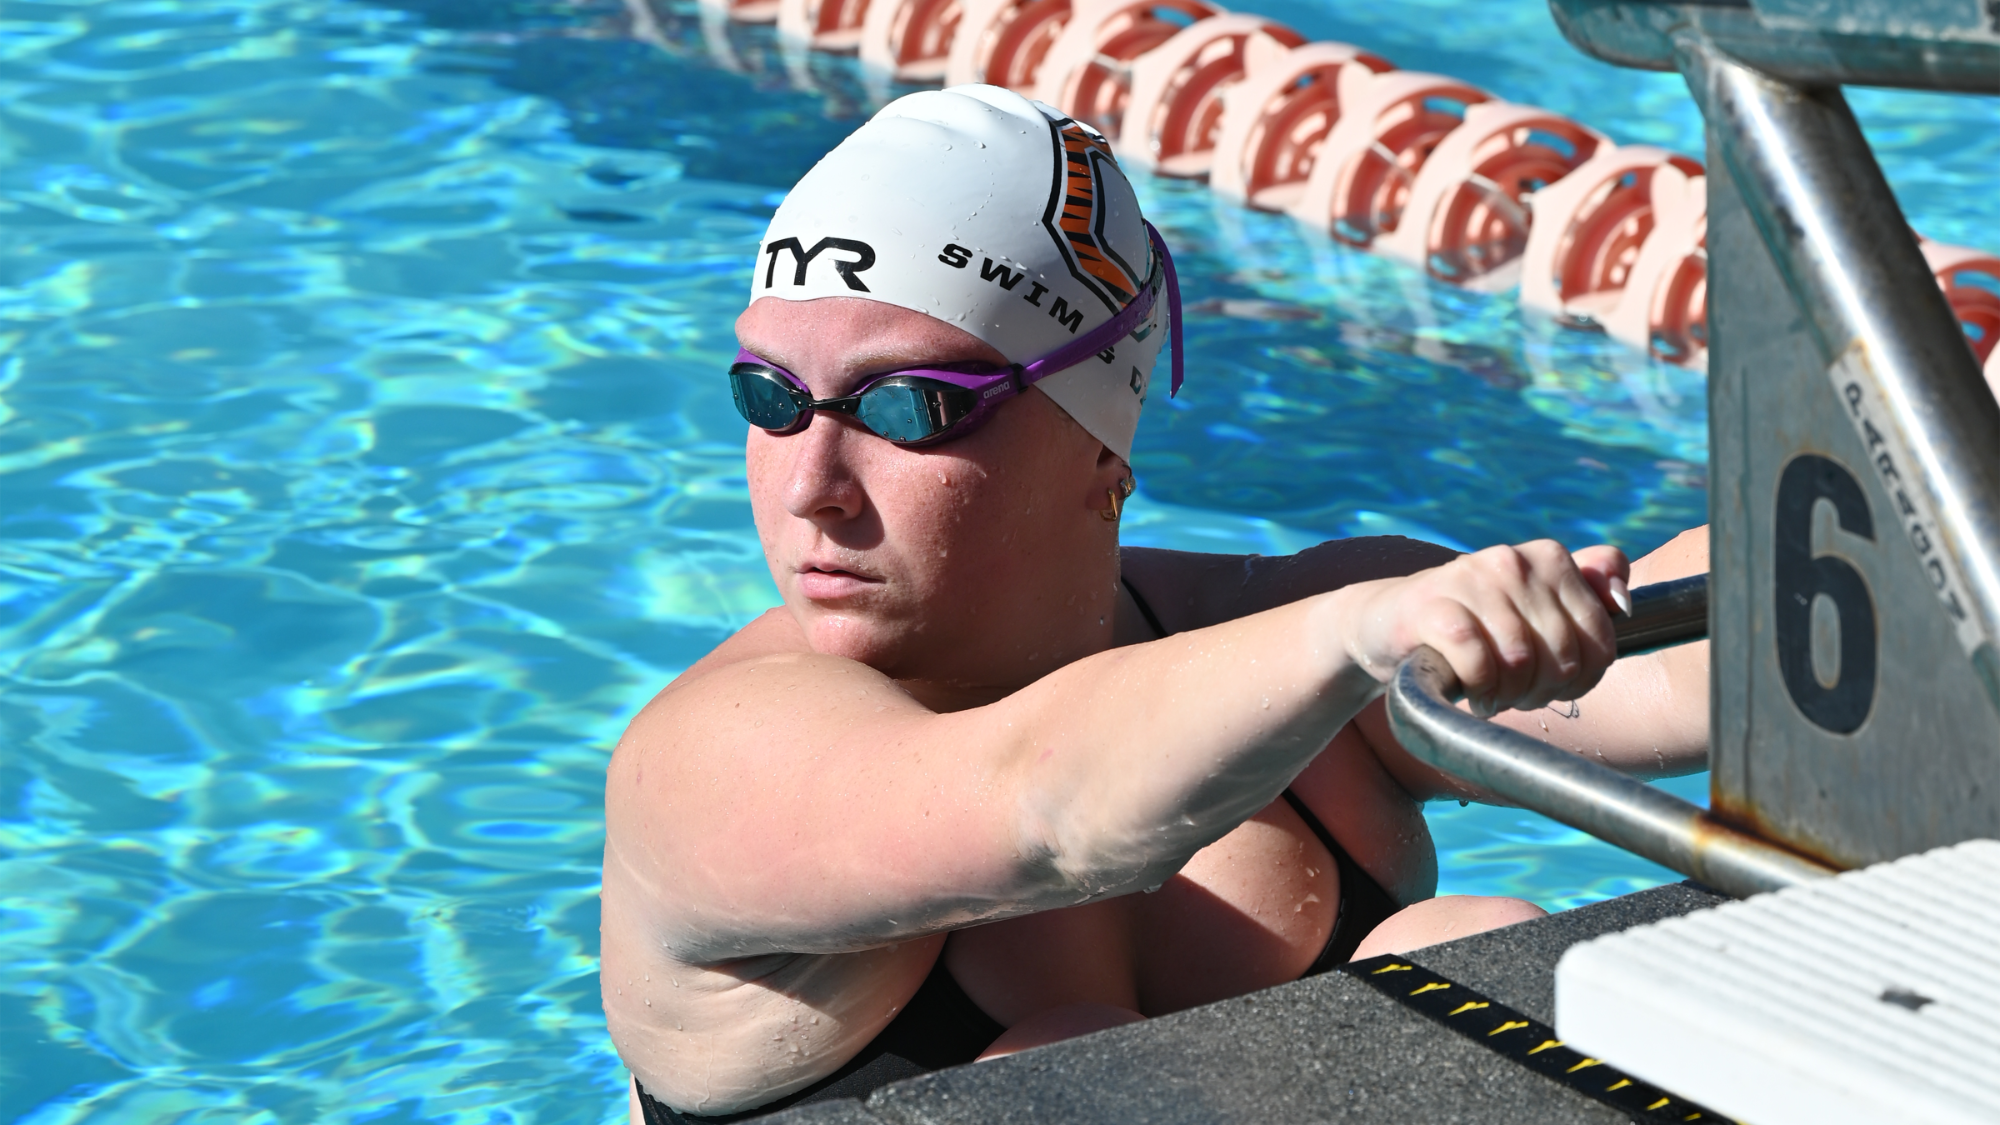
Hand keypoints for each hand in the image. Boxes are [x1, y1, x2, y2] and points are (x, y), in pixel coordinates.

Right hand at [1339, 541, 1629, 716]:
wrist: (1388, 621)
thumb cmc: (1474, 621)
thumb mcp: (1533, 604)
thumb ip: (1588, 591)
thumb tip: (1624, 603)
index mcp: (1547, 557)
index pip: (1600, 636)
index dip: (1583, 676)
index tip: (1555, 685)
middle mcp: (1511, 560)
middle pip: (1562, 655)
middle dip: (1543, 691)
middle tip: (1517, 694)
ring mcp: (1469, 580)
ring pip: (1520, 662)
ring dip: (1507, 695)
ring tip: (1491, 695)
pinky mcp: (1432, 607)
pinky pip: (1478, 663)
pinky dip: (1478, 688)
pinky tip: (1468, 691)